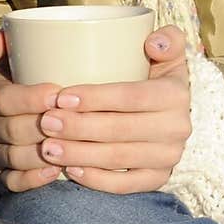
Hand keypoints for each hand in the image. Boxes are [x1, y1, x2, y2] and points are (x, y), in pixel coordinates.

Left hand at [0, 24, 190, 193]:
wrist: (170, 115)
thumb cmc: (154, 76)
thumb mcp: (166, 54)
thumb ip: (166, 38)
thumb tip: (152, 43)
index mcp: (176, 93)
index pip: (132, 96)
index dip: (96, 98)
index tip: (61, 96)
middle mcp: (178, 128)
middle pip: (121, 130)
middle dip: (79, 128)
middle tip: (46, 122)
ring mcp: (169, 157)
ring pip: (119, 160)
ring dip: (80, 155)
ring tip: (48, 147)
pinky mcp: (158, 179)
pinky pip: (125, 185)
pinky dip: (96, 180)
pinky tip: (70, 170)